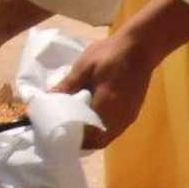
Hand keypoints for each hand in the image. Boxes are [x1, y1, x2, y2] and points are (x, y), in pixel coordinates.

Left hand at [52, 30, 161, 150]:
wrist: (140, 46)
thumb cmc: (110, 54)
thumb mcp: (83, 68)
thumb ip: (67, 86)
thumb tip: (48, 99)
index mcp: (107, 109)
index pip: (88, 137)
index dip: (73, 138)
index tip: (57, 132)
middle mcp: (120, 119)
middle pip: (99, 141)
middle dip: (81, 139)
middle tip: (63, 128)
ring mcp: (129, 117)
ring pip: (108, 135)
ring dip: (92, 134)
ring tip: (74, 121)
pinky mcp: (132, 111)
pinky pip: (114, 128)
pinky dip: (101, 127)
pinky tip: (90, 114)